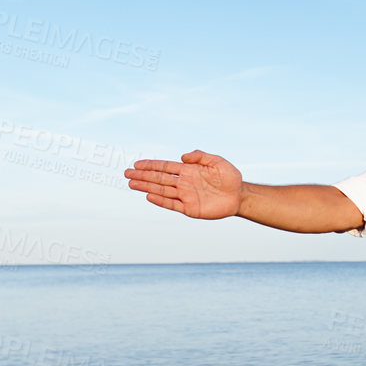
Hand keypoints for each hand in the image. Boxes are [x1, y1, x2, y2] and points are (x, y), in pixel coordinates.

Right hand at [125, 150, 242, 218]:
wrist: (239, 196)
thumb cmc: (229, 177)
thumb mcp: (217, 161)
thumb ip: (200, 156)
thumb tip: (182, 157)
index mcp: (188, 171)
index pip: (165, 167)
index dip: (151, 166)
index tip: (137, 164)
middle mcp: (183, 183)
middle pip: (159, 179)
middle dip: (143, 176)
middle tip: (126, 174)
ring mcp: (185, 196)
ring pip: (161, 190)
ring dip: (146, 187)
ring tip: (131, 184)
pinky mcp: (190, 208)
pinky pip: (172, 204)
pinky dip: (161, 201)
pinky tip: (149, 196)